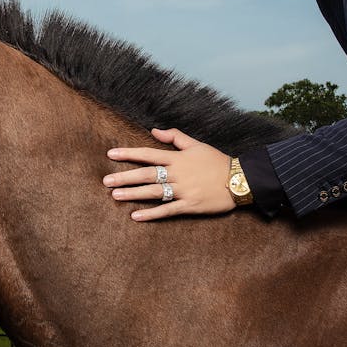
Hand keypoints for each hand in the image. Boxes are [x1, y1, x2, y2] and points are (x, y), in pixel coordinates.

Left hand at [103, 128, 234, 220]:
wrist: (240, 180)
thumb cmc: (217, 162)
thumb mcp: (197, 145)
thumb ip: (175, 137)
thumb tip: (155, 130)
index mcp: (178, 158)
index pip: (148, 154)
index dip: (129, 154)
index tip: (111, 154)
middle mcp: (178, 174)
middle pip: (146, 174)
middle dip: (124, 177)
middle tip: (106, 180)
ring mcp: (183, 190)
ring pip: (153, 192)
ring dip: (133, 194)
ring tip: (115, 195)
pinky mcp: (189, 206)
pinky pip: (167, 211)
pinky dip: (151, 213)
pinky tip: (136, 216)